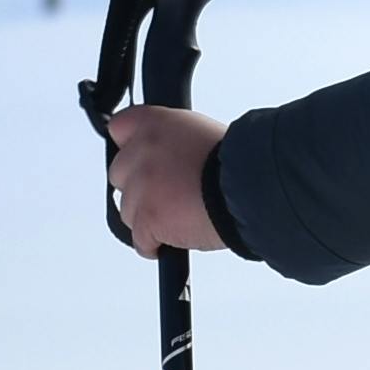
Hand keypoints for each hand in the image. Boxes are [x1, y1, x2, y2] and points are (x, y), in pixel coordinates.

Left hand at [105, 105, 226, 255]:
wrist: (249, 188)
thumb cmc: (237, 162)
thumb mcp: (200, 133)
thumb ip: (172, 142)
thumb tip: (165, 159)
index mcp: (155, 123)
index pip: (120, 128)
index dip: (131, 148)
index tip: (141, 162)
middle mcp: (141, 151)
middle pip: (119, 175)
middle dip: (139, 188)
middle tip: (166, 196)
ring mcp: (141, 186)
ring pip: (128, 211)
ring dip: (147, 219)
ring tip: (178, 220)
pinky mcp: (146, 218)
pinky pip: (140, 241)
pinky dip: (153, 245)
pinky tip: (172, 241)